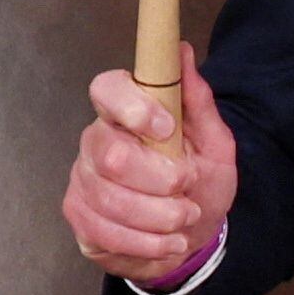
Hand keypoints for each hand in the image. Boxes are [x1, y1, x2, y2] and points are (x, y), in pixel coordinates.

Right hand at [62, 49, 239, 282]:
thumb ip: (197, 101)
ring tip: (186, 219)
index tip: (165, 127)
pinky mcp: (80, 218)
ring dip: (160, 217)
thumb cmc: (200, 180)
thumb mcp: (213, 142)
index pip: (107, 90)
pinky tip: (168, 242)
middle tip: (188, 186)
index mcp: (126, 112)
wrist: (193, 233)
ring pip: (111, 201)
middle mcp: (96, 141)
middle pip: (111, 155)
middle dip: (161, 180)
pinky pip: (106, 233)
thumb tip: (183, 51)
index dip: (132, 107)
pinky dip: (147, 244)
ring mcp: (82, 181)